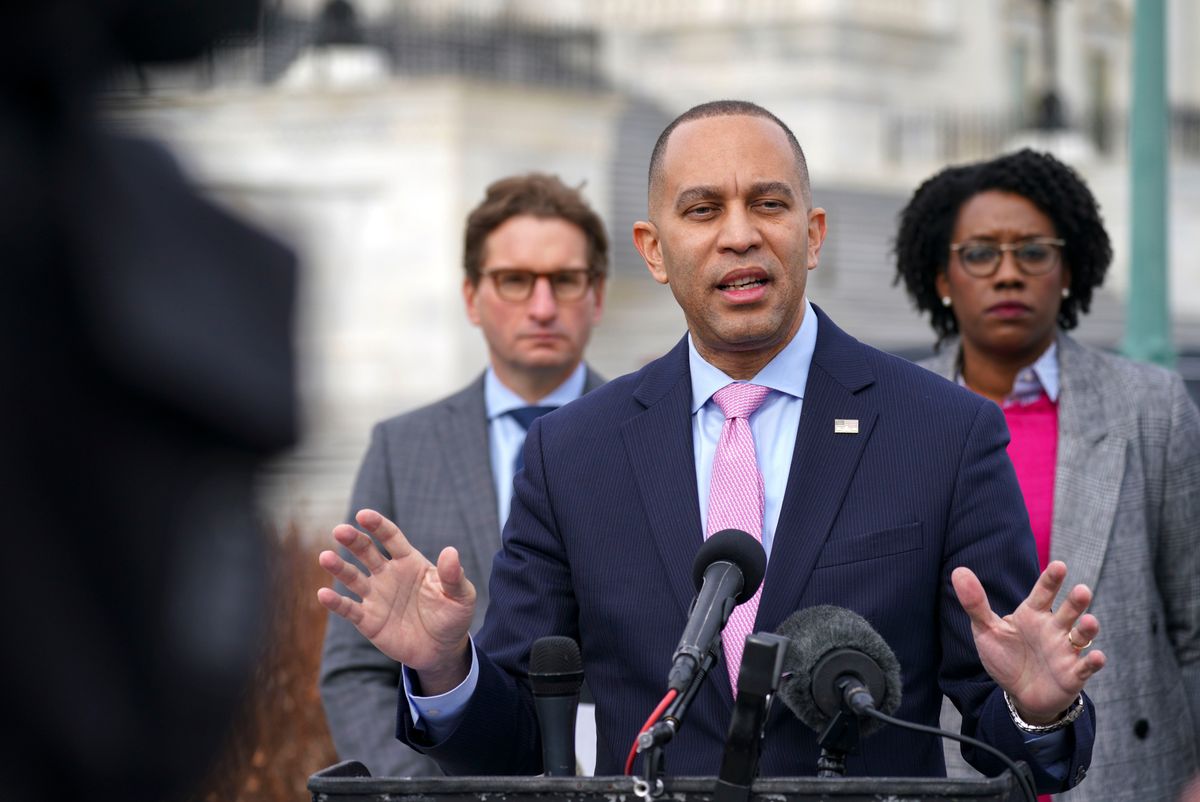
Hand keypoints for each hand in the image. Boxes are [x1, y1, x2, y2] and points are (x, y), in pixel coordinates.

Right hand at [317, 509, 475, 692]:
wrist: (442, 650)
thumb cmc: (452, 616)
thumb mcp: (461, 596)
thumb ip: (453, 575)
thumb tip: (451, 552)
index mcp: (409, 562)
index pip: (391, 538)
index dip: (378, 526)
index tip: (363, 515)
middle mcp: (388, 574)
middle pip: (367, 552)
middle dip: (353, 540)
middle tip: (340, 530)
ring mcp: (376, 596)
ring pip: (353, 577)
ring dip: (339, 568)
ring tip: (325, 557)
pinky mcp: (368, 620)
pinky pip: (349, 609)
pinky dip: (335, 602)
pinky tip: (323, 594)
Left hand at [952, 560, 1105, 723]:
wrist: (1019, 693)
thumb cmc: (1005, 657)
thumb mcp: (987, 630)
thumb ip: (975, 603)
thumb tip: (958, 571)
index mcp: (1033, 614)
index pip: (1044, 592)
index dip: (1051, 580)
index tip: (1059, 566)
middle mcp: (1054, 628)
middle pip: (1068, 611)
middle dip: (1076, 601)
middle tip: (1081, 590)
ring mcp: (1066, 651)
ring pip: (1081, 635)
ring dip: (1087, 628)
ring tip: (1089, 621)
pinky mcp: (1073, 674)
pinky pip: (1085, 667)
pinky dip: (1093, 662)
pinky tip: (1096, 657)